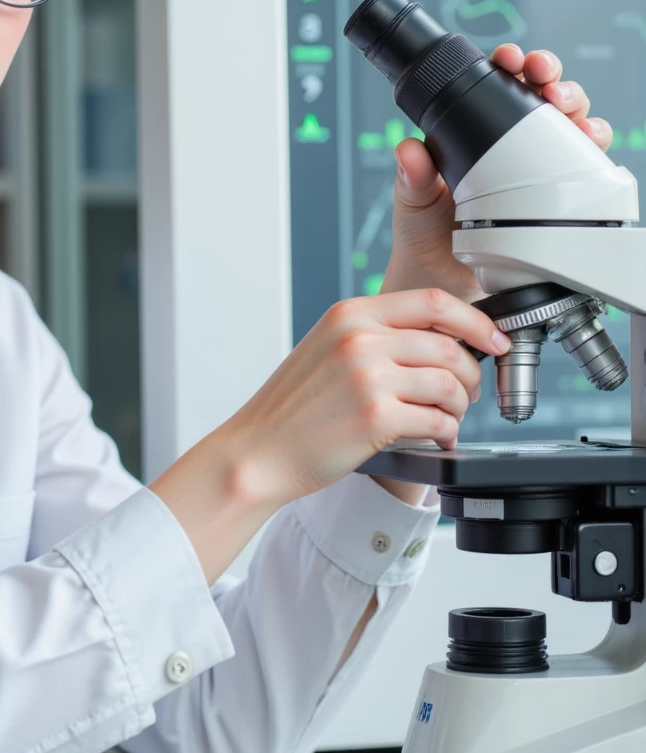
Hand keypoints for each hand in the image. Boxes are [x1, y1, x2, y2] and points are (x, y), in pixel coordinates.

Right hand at [224, 288, 508, 506]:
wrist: (258, 451)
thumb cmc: (292, 409)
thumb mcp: (327, 349)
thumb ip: (374, 335)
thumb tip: (439, 340)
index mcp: (350, 314)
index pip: (433, 301)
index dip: (475, 320)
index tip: (493, 338)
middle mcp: (360, 339)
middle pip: (448, 344)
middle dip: (470, 372)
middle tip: (467, 392)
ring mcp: (368, 377)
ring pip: (449, 383)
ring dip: (460, 406)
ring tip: (448, 419)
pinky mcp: (376, 417)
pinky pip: (437, 419)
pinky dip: (447, 432)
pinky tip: (437, 438)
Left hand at [381, 47, 613, 300]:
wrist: (443, 274)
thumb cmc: (424, 229)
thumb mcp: (411, 198)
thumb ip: (410, 175)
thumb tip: (409, 150)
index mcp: (473, 128)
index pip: (496, 82)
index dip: (508, 63)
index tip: (507, 60)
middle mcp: (509, 140)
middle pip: (539, 90)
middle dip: (548, 73)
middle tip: (542, 77)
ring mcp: (535, 163)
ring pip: (567, 117)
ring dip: (574, 102)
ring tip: (564, 106)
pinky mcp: (555, 190)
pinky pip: (582, 159)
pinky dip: (591, 143)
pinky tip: (587, 141)